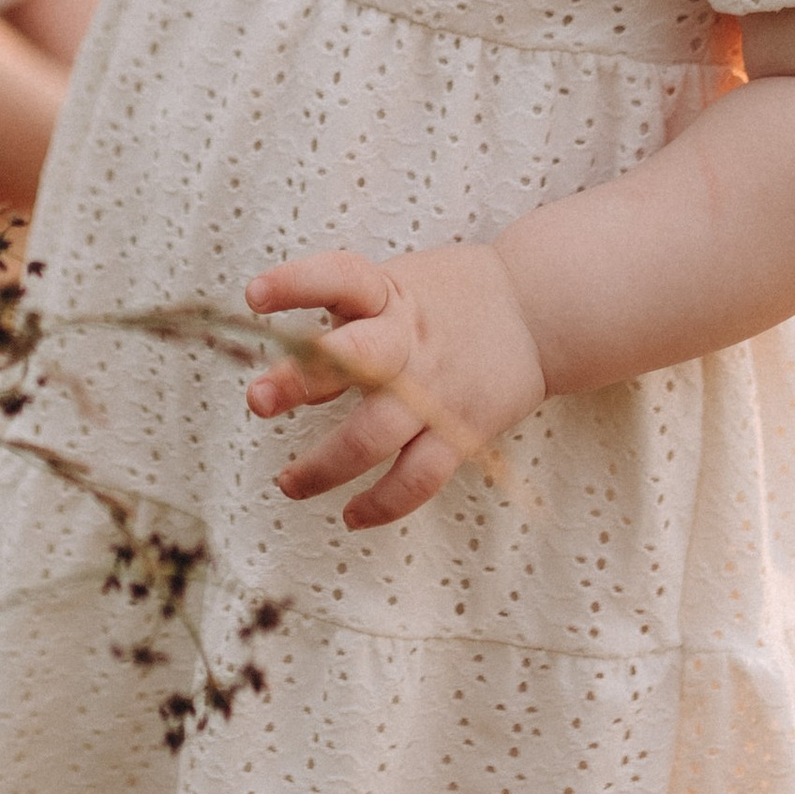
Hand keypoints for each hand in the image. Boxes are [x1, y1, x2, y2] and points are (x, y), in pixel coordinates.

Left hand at [240, 242, 547, 528]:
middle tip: (259, 400)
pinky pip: (418, 477)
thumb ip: (344, 317)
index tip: (254, 294)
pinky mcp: (462, 429)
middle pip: (355, 359)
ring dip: (325, 465)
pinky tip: (351, 515)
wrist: (540, 311)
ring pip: (375, 435)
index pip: (340, 278)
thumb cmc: (447, 297)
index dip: (296, 285)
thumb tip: (280, 364)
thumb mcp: (396, 284)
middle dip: (303, 380)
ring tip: (289, 484)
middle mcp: (409, 340)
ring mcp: (435, 389)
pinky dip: (383, 503)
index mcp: (388, 293)